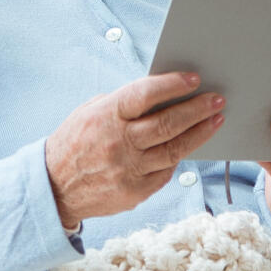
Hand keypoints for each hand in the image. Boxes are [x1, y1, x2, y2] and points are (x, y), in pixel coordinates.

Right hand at [45, 73, 224, 225]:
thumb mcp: (92, 111)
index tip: (193, 79)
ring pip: (175, 149)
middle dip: (197, 109)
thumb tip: (162, 92)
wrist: (54, 187)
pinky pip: (166, 171)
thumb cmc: (76, 142)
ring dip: (199, 133)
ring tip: (216, 119)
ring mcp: (128, 169)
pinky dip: (179, 156)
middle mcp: (119, 143)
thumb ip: (124, 103)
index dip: (171, 85)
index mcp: (106, 116)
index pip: (145, 95)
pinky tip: (191, 144)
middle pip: (168, 123)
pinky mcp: (135, 191)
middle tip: (216, 99)